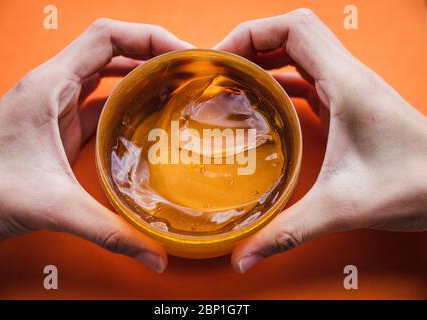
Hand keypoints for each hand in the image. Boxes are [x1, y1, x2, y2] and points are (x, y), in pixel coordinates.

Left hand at [0, 18, 191, 272]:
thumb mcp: (53, 207)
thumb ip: (108, 230)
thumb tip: (155, 255)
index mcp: (51, 85)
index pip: (107, 37)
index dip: (149, 37)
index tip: (181, 55)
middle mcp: (54, 86)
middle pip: (112, 50)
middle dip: (153, 55)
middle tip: (187, 72)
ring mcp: (55, 104)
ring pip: (106, 75)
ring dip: (141, 76)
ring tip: (175, 88)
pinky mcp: (58, 124)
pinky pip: (99, 102)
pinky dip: (126, 102)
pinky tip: (145, 117)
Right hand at [215, 9, 426, 272]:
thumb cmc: (418, 184)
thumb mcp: (343, 207)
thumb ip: (289, 230)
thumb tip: (245, 255)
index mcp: (346, 85)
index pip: (294, 29)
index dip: (251, 33)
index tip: (222, 58)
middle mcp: (348, 78)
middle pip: (291, 34)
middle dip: (250, 44)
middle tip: (221, 70)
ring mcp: (349, 88)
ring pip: (299, 52)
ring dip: (264, 59)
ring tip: (234, 81)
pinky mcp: (348, 104)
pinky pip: (307, 78)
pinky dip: (280, 81)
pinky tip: (263, 104)